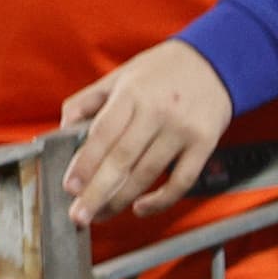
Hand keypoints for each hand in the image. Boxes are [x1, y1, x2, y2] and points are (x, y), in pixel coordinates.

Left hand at [58, 37, 235, 225]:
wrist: (215, 62)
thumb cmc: (160, 71)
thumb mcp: (120, 76)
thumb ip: (88, 101)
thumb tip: (62, 128)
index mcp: (131, 94)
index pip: (103, 134)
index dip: (85, 163)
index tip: (70, 187)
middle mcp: (157, 112)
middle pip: (122, 160)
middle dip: (97, 192)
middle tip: (79, 216)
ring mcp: (183, 130)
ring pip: (148, 174)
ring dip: (122, 200)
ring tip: (101, 215)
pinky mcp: (205, 144)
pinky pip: (182, 181)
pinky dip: (161, 200)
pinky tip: (140, 208)